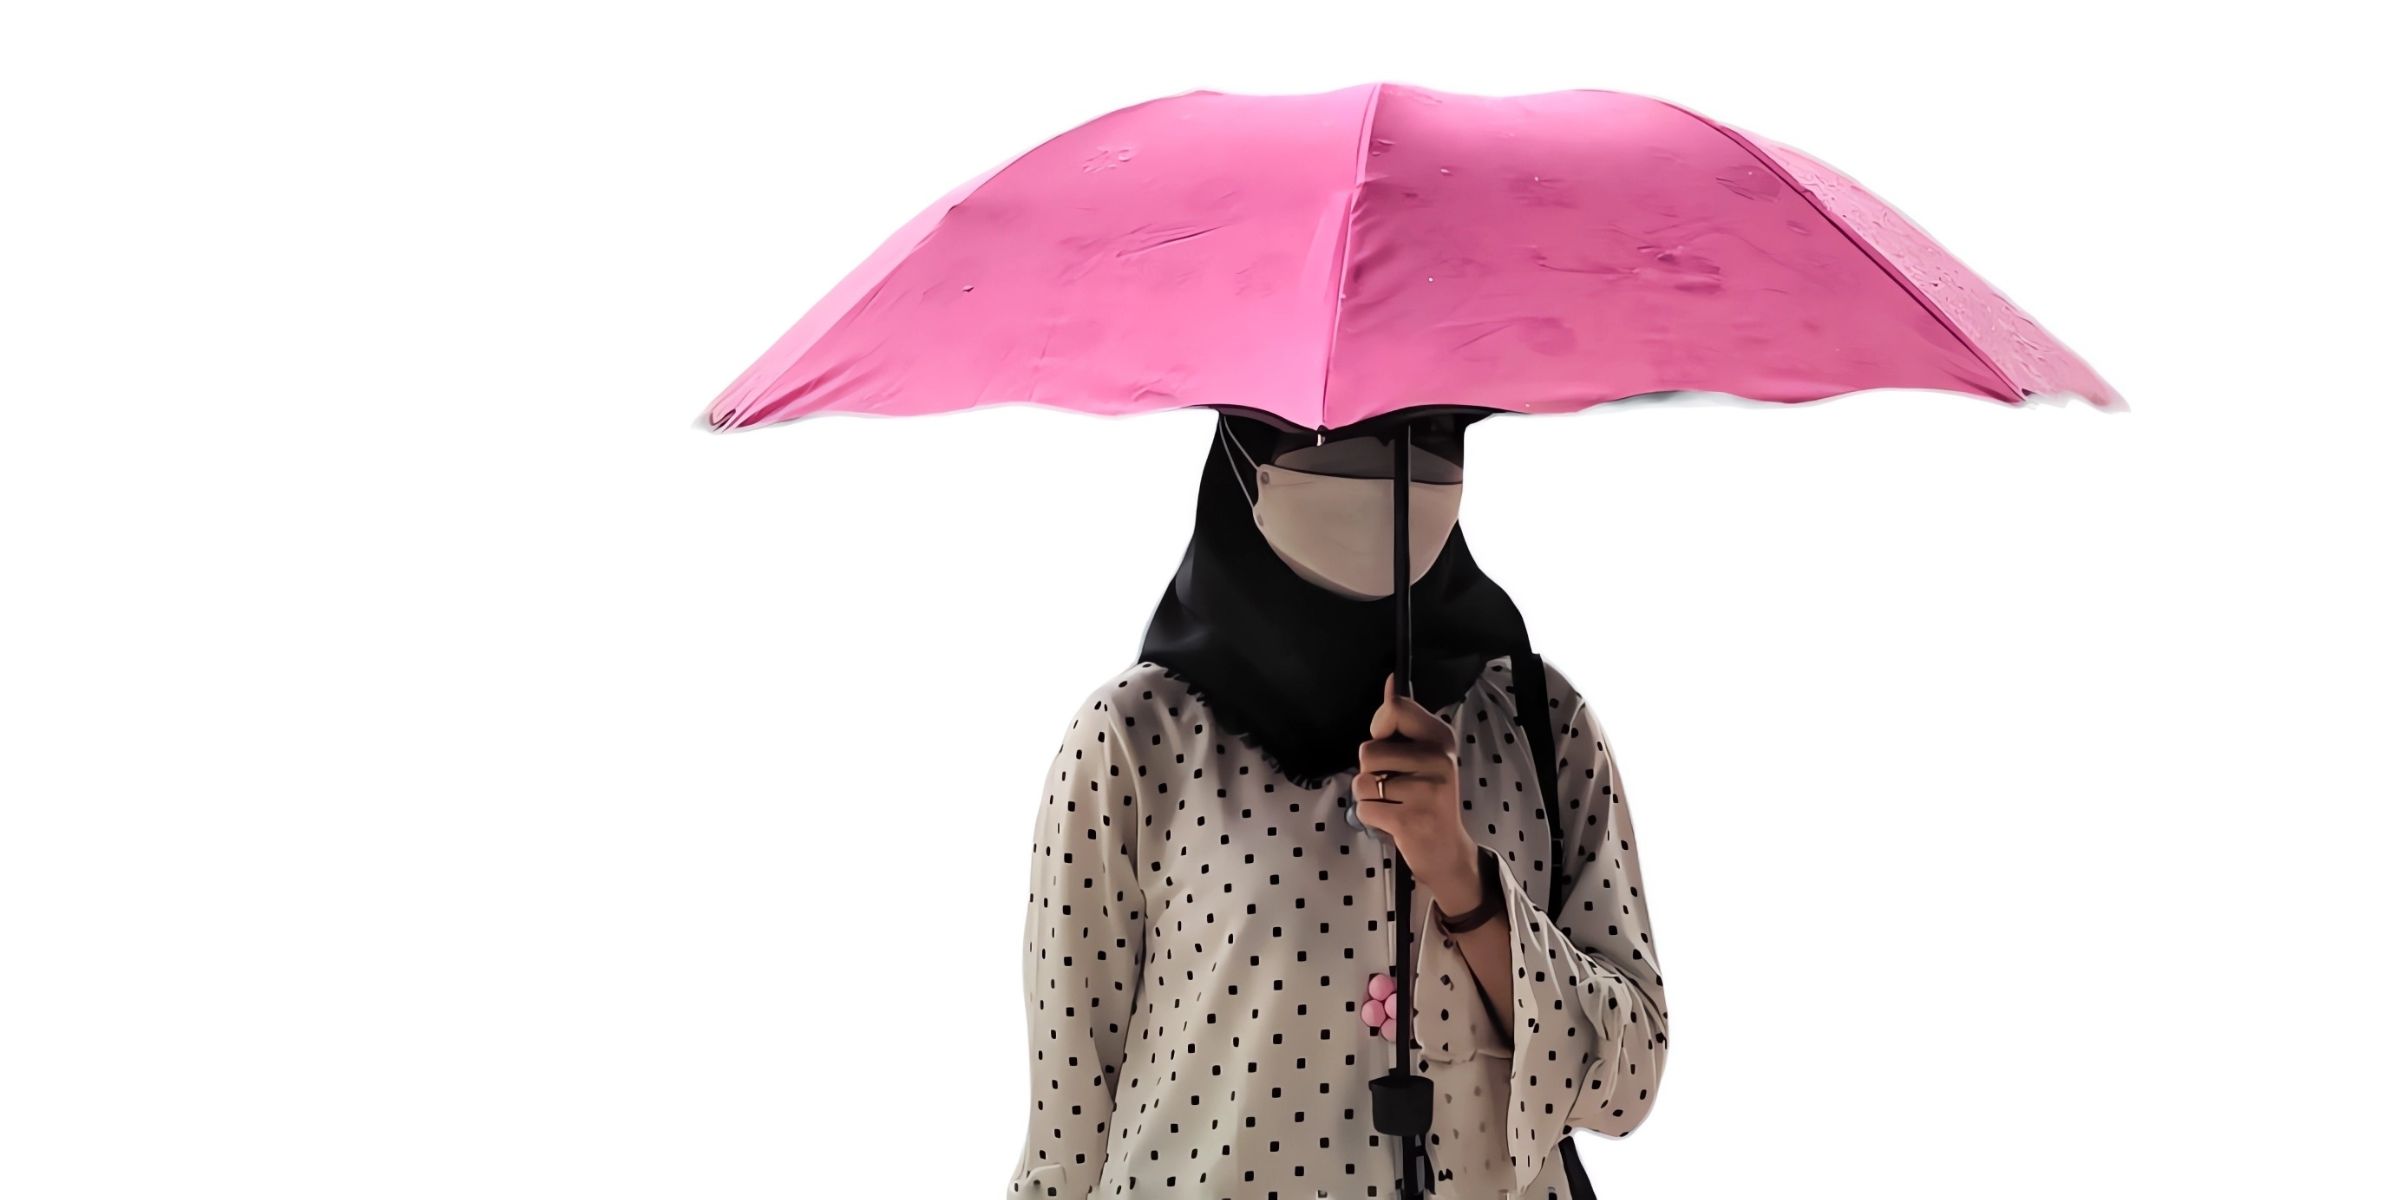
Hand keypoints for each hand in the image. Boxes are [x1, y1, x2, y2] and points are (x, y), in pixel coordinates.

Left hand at [1354, 673, 1478, 898]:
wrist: (1447, 850)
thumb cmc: (1427, 798)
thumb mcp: (1425, 755)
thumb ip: (1403, 721)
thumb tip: (1390, 681)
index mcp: (1441, 738)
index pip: (1396, 708)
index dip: (1379, 726)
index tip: (1389, 744)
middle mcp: (1438, 760)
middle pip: (1368, 750)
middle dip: (1370, 771)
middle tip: (1394, 785)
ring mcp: (1426, 790)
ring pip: (1362, 781)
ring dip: (1368, 796)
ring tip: (1392, 803)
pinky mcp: (1410, 818)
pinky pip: (1365, 808)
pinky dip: (1370, 817)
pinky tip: (1393, 821)